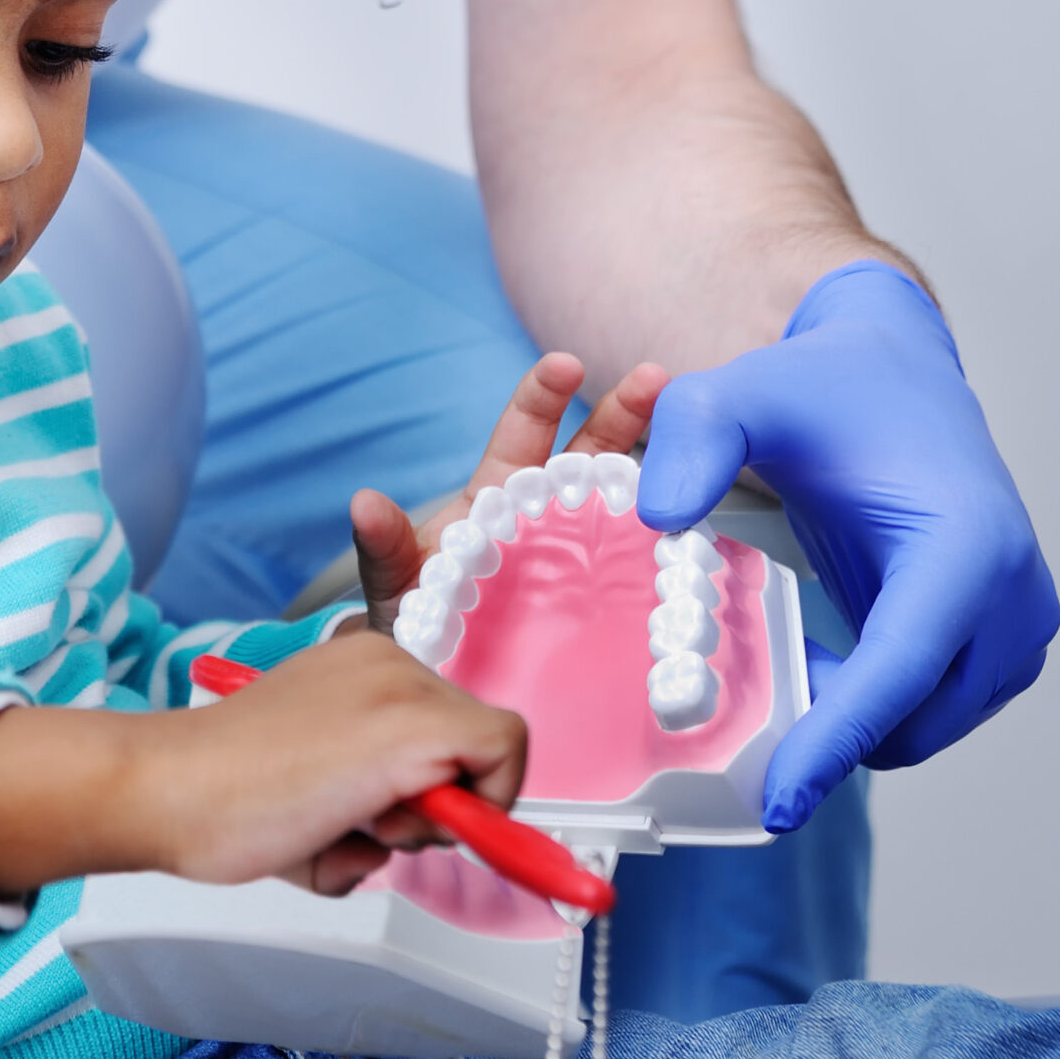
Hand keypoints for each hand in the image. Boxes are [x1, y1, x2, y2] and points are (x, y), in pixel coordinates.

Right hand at [0, 630, 524, 899]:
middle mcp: (389, 661)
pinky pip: (506, 762)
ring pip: (487, 759)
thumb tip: (403, 838)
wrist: (170, 786)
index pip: (440, 723)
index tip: (391, 814)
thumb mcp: (309, 782)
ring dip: (432, 823)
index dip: (430, 782)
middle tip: (362, 825)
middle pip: (468, 745)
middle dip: (434, 806)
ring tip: (348, 827)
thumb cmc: (220, 794)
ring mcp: (406, 689)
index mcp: (360, 663)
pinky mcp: (418, 727)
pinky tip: (386, 824)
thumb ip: (366, 802)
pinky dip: (479, 813)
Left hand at [348, 353, 671, 635]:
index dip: (543, 394)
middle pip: (591, 451)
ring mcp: (583, 559)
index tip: (564, 363)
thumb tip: (362, 503)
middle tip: (655, 379)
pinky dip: (671, 547)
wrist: (444, 694)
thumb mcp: (397, 588)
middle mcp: (547, 518)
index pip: (523, 432)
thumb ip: (384, 547)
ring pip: (627, 501)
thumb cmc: (417, 627)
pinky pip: (644, 569)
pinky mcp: (608, 605)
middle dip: (622, 411)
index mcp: (496, 497)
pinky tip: (696, 534)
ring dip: (659, 470)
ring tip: (697, 446)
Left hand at [636, 260, 1059, 830]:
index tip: (775, 803)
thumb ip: (691, 439)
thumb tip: (659, 518)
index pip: (900, 672)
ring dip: (850, 719)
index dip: (835, 742)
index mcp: (966, 543)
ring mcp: (1020, 621)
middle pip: (914, 718)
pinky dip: (874, 705)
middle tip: (735, 721)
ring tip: (779, 664)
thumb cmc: (822, 390)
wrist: (892, 375)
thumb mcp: (738, 395)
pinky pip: (934, 707)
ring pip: (925, 725)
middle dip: (828, 739)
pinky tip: (818, 658)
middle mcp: (1011, 592)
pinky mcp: (1006, 638)